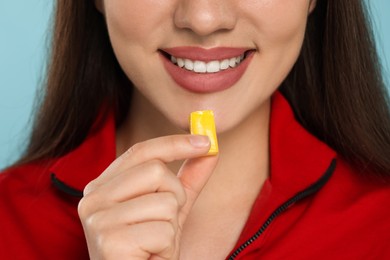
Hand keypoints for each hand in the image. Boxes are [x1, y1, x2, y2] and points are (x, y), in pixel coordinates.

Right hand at [78, 134, 217, 258]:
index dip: (175, 143)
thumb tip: (210, 147)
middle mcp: (93, 198)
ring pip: (164, 202)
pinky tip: (149, 256)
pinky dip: (166, 247)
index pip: (141, 152)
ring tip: (154, 243)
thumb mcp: (171, 208)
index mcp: (103, 186)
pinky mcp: (110, 243)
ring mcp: (98, 220)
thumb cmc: (149, 247)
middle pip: (156, 172)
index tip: (206, 141)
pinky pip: (162, 231)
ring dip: (171, 227)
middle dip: (175, 197)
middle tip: (164, 223)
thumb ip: (188, 178)